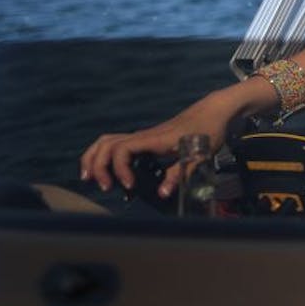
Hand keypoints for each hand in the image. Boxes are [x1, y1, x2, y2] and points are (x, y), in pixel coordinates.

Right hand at [80, 106, 228, 198]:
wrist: (213, 111)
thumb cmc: (209, 131)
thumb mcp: (199, 155)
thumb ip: (179, 174)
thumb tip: (162, 193)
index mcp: (155, 139)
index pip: (122, 149)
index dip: (120, 169)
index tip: (129, 186)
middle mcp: (144, 136)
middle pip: (106, 145)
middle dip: (98, 166)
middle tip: (104, 187)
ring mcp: (143, 136)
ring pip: (107, 141)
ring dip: (95, 158)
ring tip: (91, 178)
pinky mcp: (145, 140)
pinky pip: (117, 145)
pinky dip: (105, 156)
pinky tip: (107, 172)